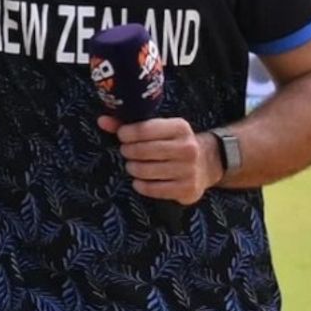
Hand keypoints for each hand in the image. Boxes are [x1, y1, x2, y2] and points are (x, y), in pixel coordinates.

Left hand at [97, 116, 221, 205]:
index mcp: (180, 128)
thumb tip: (102, 121)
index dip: (126, 133)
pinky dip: (141, 185)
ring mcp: (189, 170)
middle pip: (143, 151)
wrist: (207, 163)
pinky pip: (153, 189)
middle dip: (128, 151)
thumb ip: (130, 125)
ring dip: (133, 168)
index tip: (122, 136)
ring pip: (146, 171)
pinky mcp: (187, 189)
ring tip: (133, 165)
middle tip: (127, 152)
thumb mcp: (159, 129)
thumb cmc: (174, 143)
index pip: (144, 129)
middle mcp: (188, 148)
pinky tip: (140, 181)